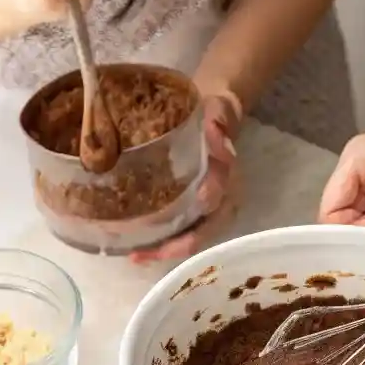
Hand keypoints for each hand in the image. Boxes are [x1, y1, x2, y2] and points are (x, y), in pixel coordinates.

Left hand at [130, 93, 241, 262]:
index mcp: (229, 180)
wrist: (212, 118)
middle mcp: (221, 202)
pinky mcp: (189, 210)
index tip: (179, 217)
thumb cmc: (215, 113)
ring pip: (189, 238)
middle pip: (202, 233)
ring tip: (135, 256)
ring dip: (163, 250)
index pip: (218, 202)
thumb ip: (220, 119)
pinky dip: (158, 241)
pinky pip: (177, 232)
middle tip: (143, 255)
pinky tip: (134, 247)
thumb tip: (216, 131)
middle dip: (174, 246)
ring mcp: (205, 211)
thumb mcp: (219, 109)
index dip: (201, 210)